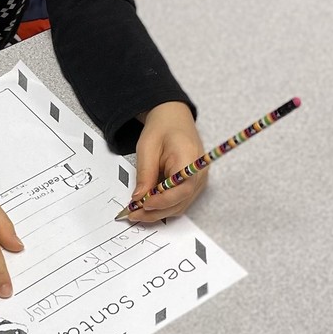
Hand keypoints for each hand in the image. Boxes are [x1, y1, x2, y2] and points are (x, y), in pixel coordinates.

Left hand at [130, 101, 207, 220]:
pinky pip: (179, 201)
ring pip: (179, 205)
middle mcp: (199, 173)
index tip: (143, 204)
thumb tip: (138, 198)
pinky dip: (163, 206)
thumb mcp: (147, 146)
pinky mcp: (193, 185)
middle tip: (133, 214)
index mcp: (190, 159)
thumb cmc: (162, 129)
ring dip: (158, 212)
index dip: (163, 201)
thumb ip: (145, 173)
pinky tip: (147, 206)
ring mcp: (198, 181)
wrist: (173, 119)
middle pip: (180, 202)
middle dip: (156, 211)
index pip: (182, 189)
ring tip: (137, 212)